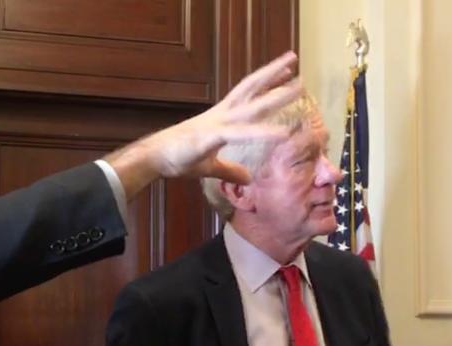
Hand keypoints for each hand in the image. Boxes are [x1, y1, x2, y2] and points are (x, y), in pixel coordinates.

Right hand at [105, 51, 301, 197]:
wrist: (154, 158)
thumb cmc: (177, 158)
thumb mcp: (209, 167)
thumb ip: (230, 170)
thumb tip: (247, 178)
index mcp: (220, 119)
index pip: (245, 95)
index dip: (263, 83)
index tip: (282, 72)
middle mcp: (222, 115)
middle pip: (252, 90)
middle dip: (273, 76)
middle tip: (294, 61)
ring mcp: (218, 124)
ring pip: (253, 105)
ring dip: (276, 95)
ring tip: (297, 85)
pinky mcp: (213, 136)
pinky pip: (243, 133)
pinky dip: (264, 133)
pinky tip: (282, 134)